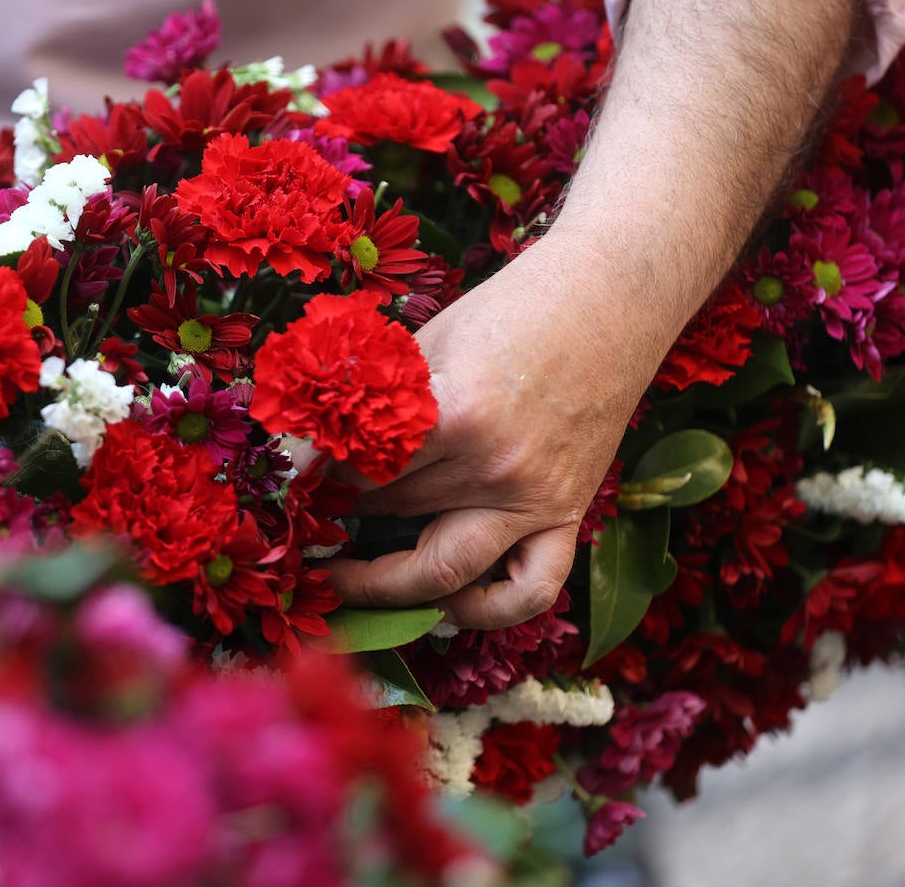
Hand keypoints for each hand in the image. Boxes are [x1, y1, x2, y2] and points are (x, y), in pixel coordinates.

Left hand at [326, 234, 658, 628]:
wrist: (609, 294)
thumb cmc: (511, 308)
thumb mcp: (427, 342)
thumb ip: (374, 400)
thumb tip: (309, 448)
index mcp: (457, 415)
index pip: (361, 470)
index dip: (318, 476)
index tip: (295, 478)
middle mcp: (497, 470)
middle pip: (391, 512)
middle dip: (340, 513)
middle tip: (311, 511)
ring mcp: (537, 501)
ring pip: (441, 569)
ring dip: (382, 575)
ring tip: (344, 570)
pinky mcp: (567, 514)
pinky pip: (526, 591)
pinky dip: (482, 610)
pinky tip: (440, 601)